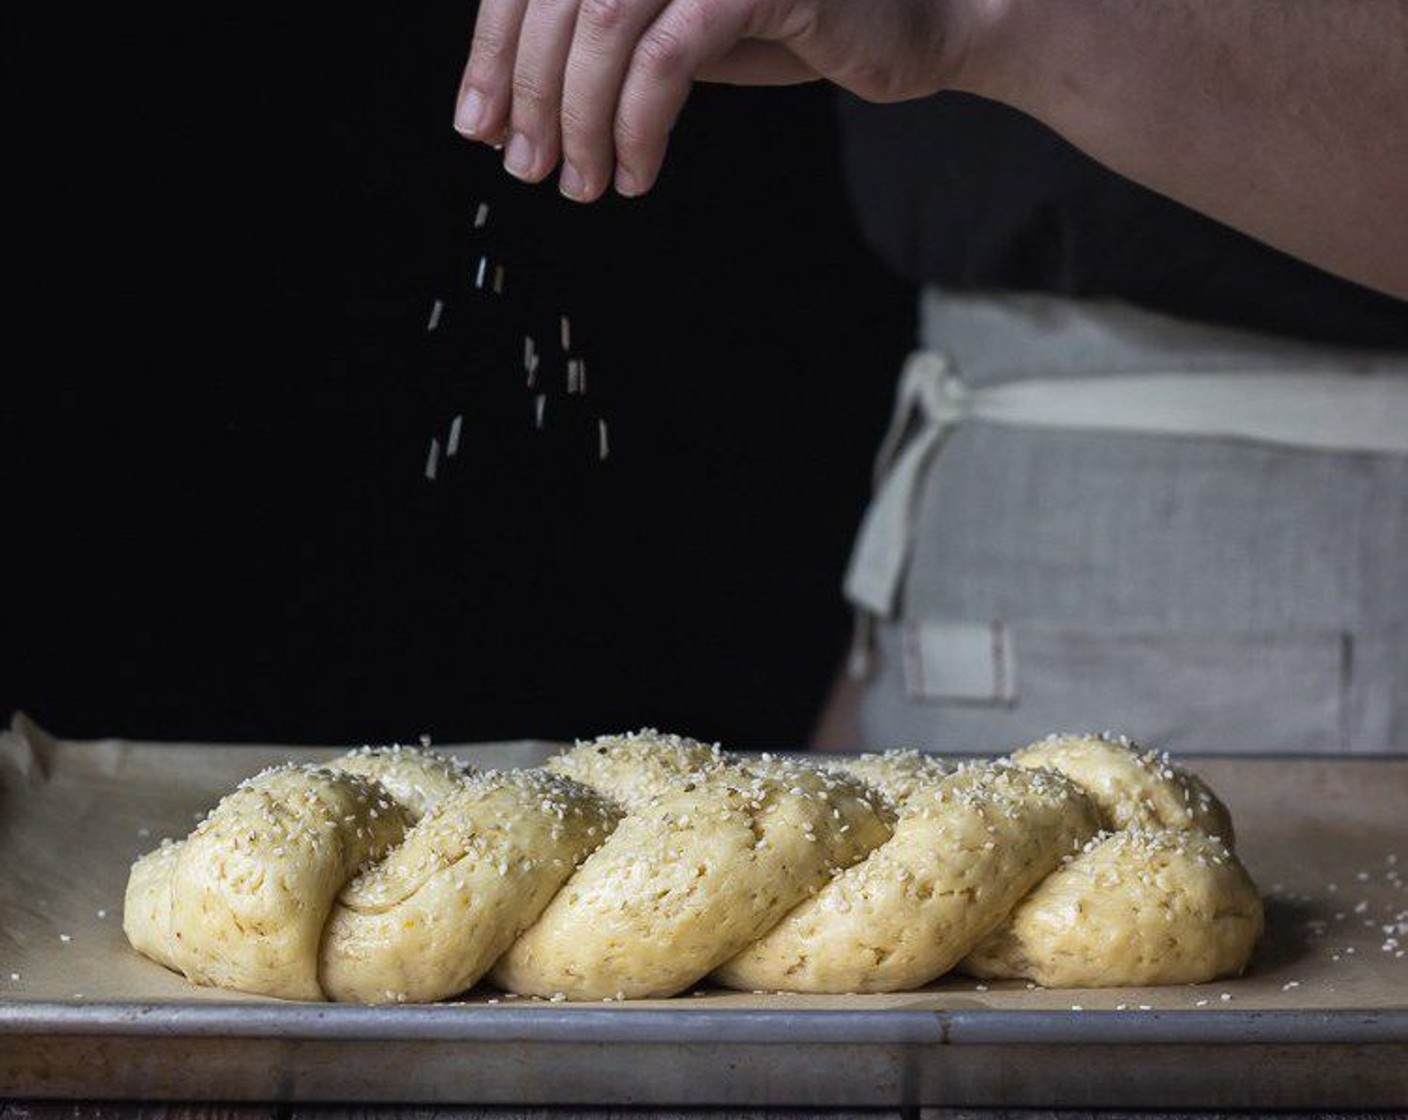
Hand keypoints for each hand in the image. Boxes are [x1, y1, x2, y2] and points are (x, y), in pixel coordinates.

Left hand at [454, 0, 984, 201]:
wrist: (913, 23)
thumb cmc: (792, 25)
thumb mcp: (675, 29)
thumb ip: (602, 46)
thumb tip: (510, 104)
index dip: (492, 51)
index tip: (476, 125)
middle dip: (528, 94)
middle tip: (529, 168)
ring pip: (601, 24)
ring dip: (579, 116)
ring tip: (582, 183)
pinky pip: (667, 56)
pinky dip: (638, 124)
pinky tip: (636, 172)